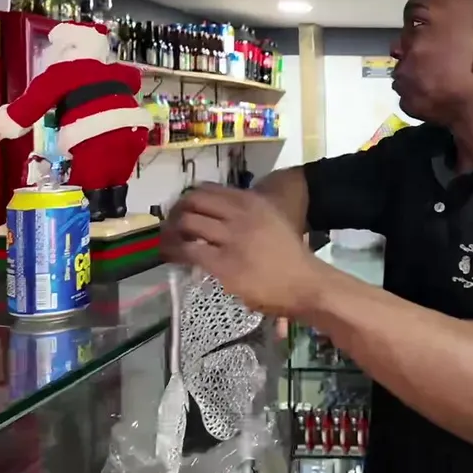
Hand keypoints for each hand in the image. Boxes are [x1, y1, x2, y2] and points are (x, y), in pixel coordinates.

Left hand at [162, 184, 324, 317]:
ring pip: (186, 224)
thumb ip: (246, 215)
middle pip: (191, 202)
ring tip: (166, 245)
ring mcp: (231, 239)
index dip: (186, 200)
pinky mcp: (224, 264)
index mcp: (250, 202)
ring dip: (170, 233)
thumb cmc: (289, 256)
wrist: (306, 283)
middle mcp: (239, 214)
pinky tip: (174, 259)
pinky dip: (176, 254)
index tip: (181, 212)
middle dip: (175, 215)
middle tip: (169, 229)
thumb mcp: (270, 221)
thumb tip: (214, 217)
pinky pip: (189, 252)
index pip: (205, 189)